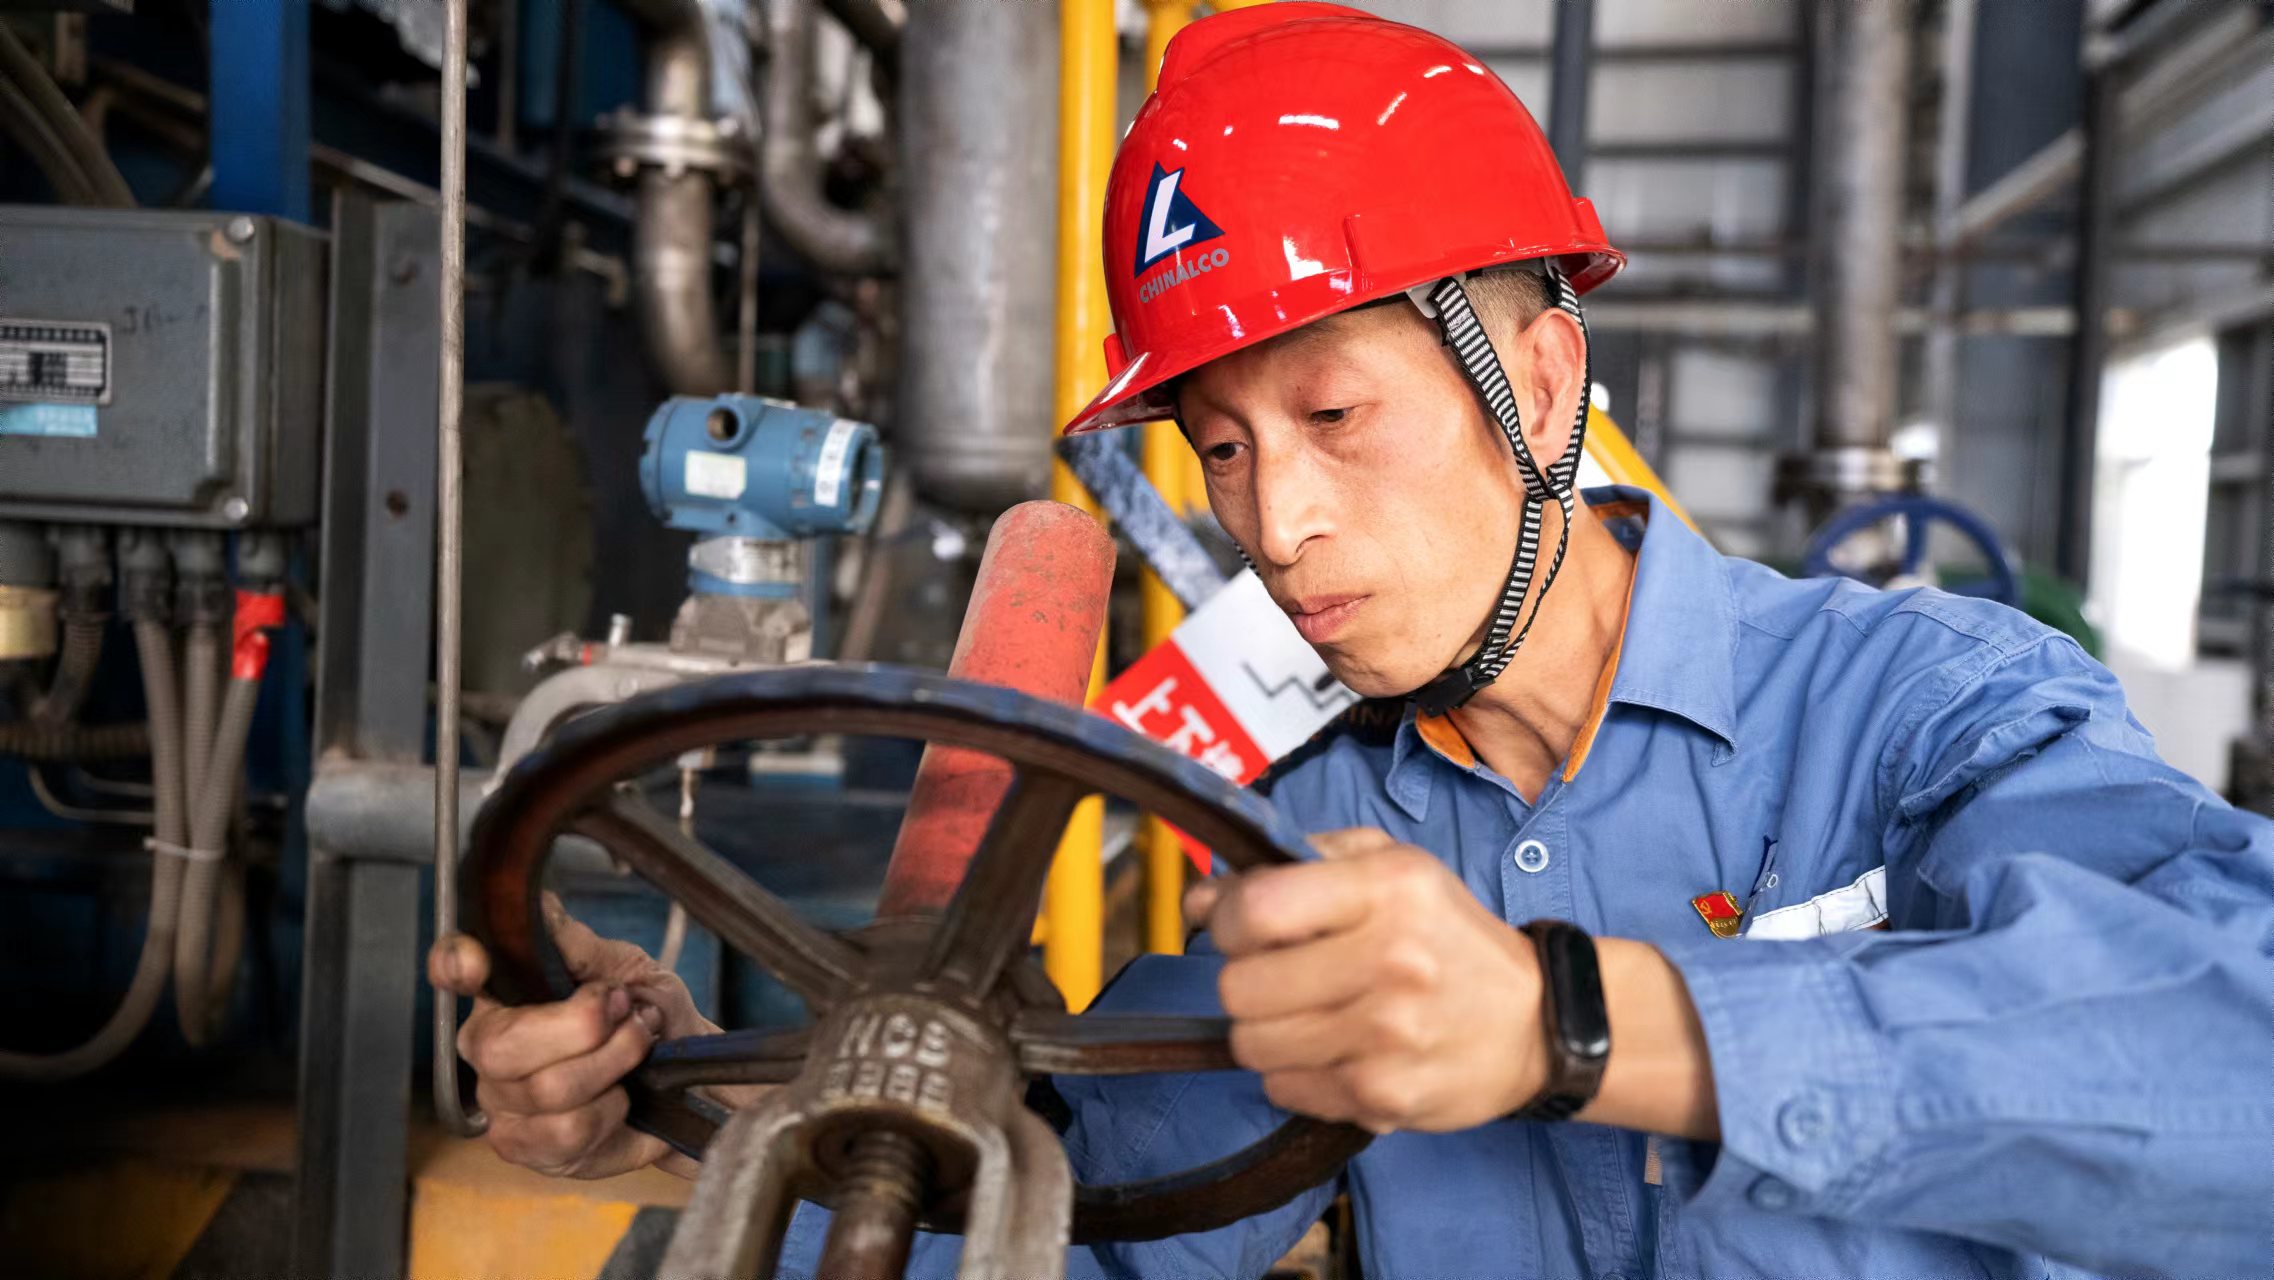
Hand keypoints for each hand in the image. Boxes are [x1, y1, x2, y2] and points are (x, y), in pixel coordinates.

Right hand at [428, 892, 715, 1178]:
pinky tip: (625, 1101)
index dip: (454, 964)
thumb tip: (540, 905)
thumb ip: (578, 945)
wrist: (689, 1081)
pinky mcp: (529, 1150)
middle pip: (503, 1047)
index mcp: (504, 992)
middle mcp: (489, 1050)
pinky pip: (568, 1133)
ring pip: (547, 1092)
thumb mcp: (626, 970)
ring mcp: (503, 1105)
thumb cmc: (649, 1019)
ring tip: (637, 1054)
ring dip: (614, 1066)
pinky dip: (614, 1112)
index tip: (474, 963)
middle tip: (627, 1014)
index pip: (454, 969)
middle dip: (584, 1028)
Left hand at [1183, 828, 1548, 1134]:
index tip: (1241, 925)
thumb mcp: (1390, 865)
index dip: (1227, 919)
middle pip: (1239, 986)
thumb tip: (1201, 899)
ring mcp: (1387, 1036)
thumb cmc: (1448, 936)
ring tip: (1310, 1014)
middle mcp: (1390, 960)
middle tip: (1282, 974)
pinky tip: (1337, 1050)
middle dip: (1246, 978)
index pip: (1256, 909)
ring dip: (1265, 1030)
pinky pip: (1283, 1088)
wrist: (1538, 1023)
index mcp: (1387, 888)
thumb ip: (1294, 861)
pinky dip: (1295, 1072)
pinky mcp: (1383, 1097)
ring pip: (1251, 1044)